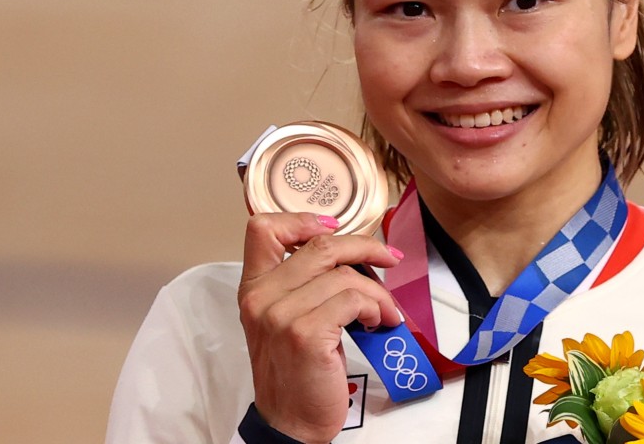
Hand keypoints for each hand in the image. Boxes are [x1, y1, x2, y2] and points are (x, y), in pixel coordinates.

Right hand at [238, 213, 402, 442]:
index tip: (334, 227)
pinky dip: (377, 308)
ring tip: (384, 312)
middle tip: (390, 258)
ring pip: (346, 275)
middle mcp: (261, 297)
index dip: (302, 219)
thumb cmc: (296, 370)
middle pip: (322, 246)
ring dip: (378, 292)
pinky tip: (378, 323)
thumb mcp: (286, 319)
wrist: (291, 423)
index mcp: (253, 288)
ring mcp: (281, 315)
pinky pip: (355, 299)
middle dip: (366, 247)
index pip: (263, 229)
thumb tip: (349, 250)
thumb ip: (301, 283)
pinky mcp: (306, 333)